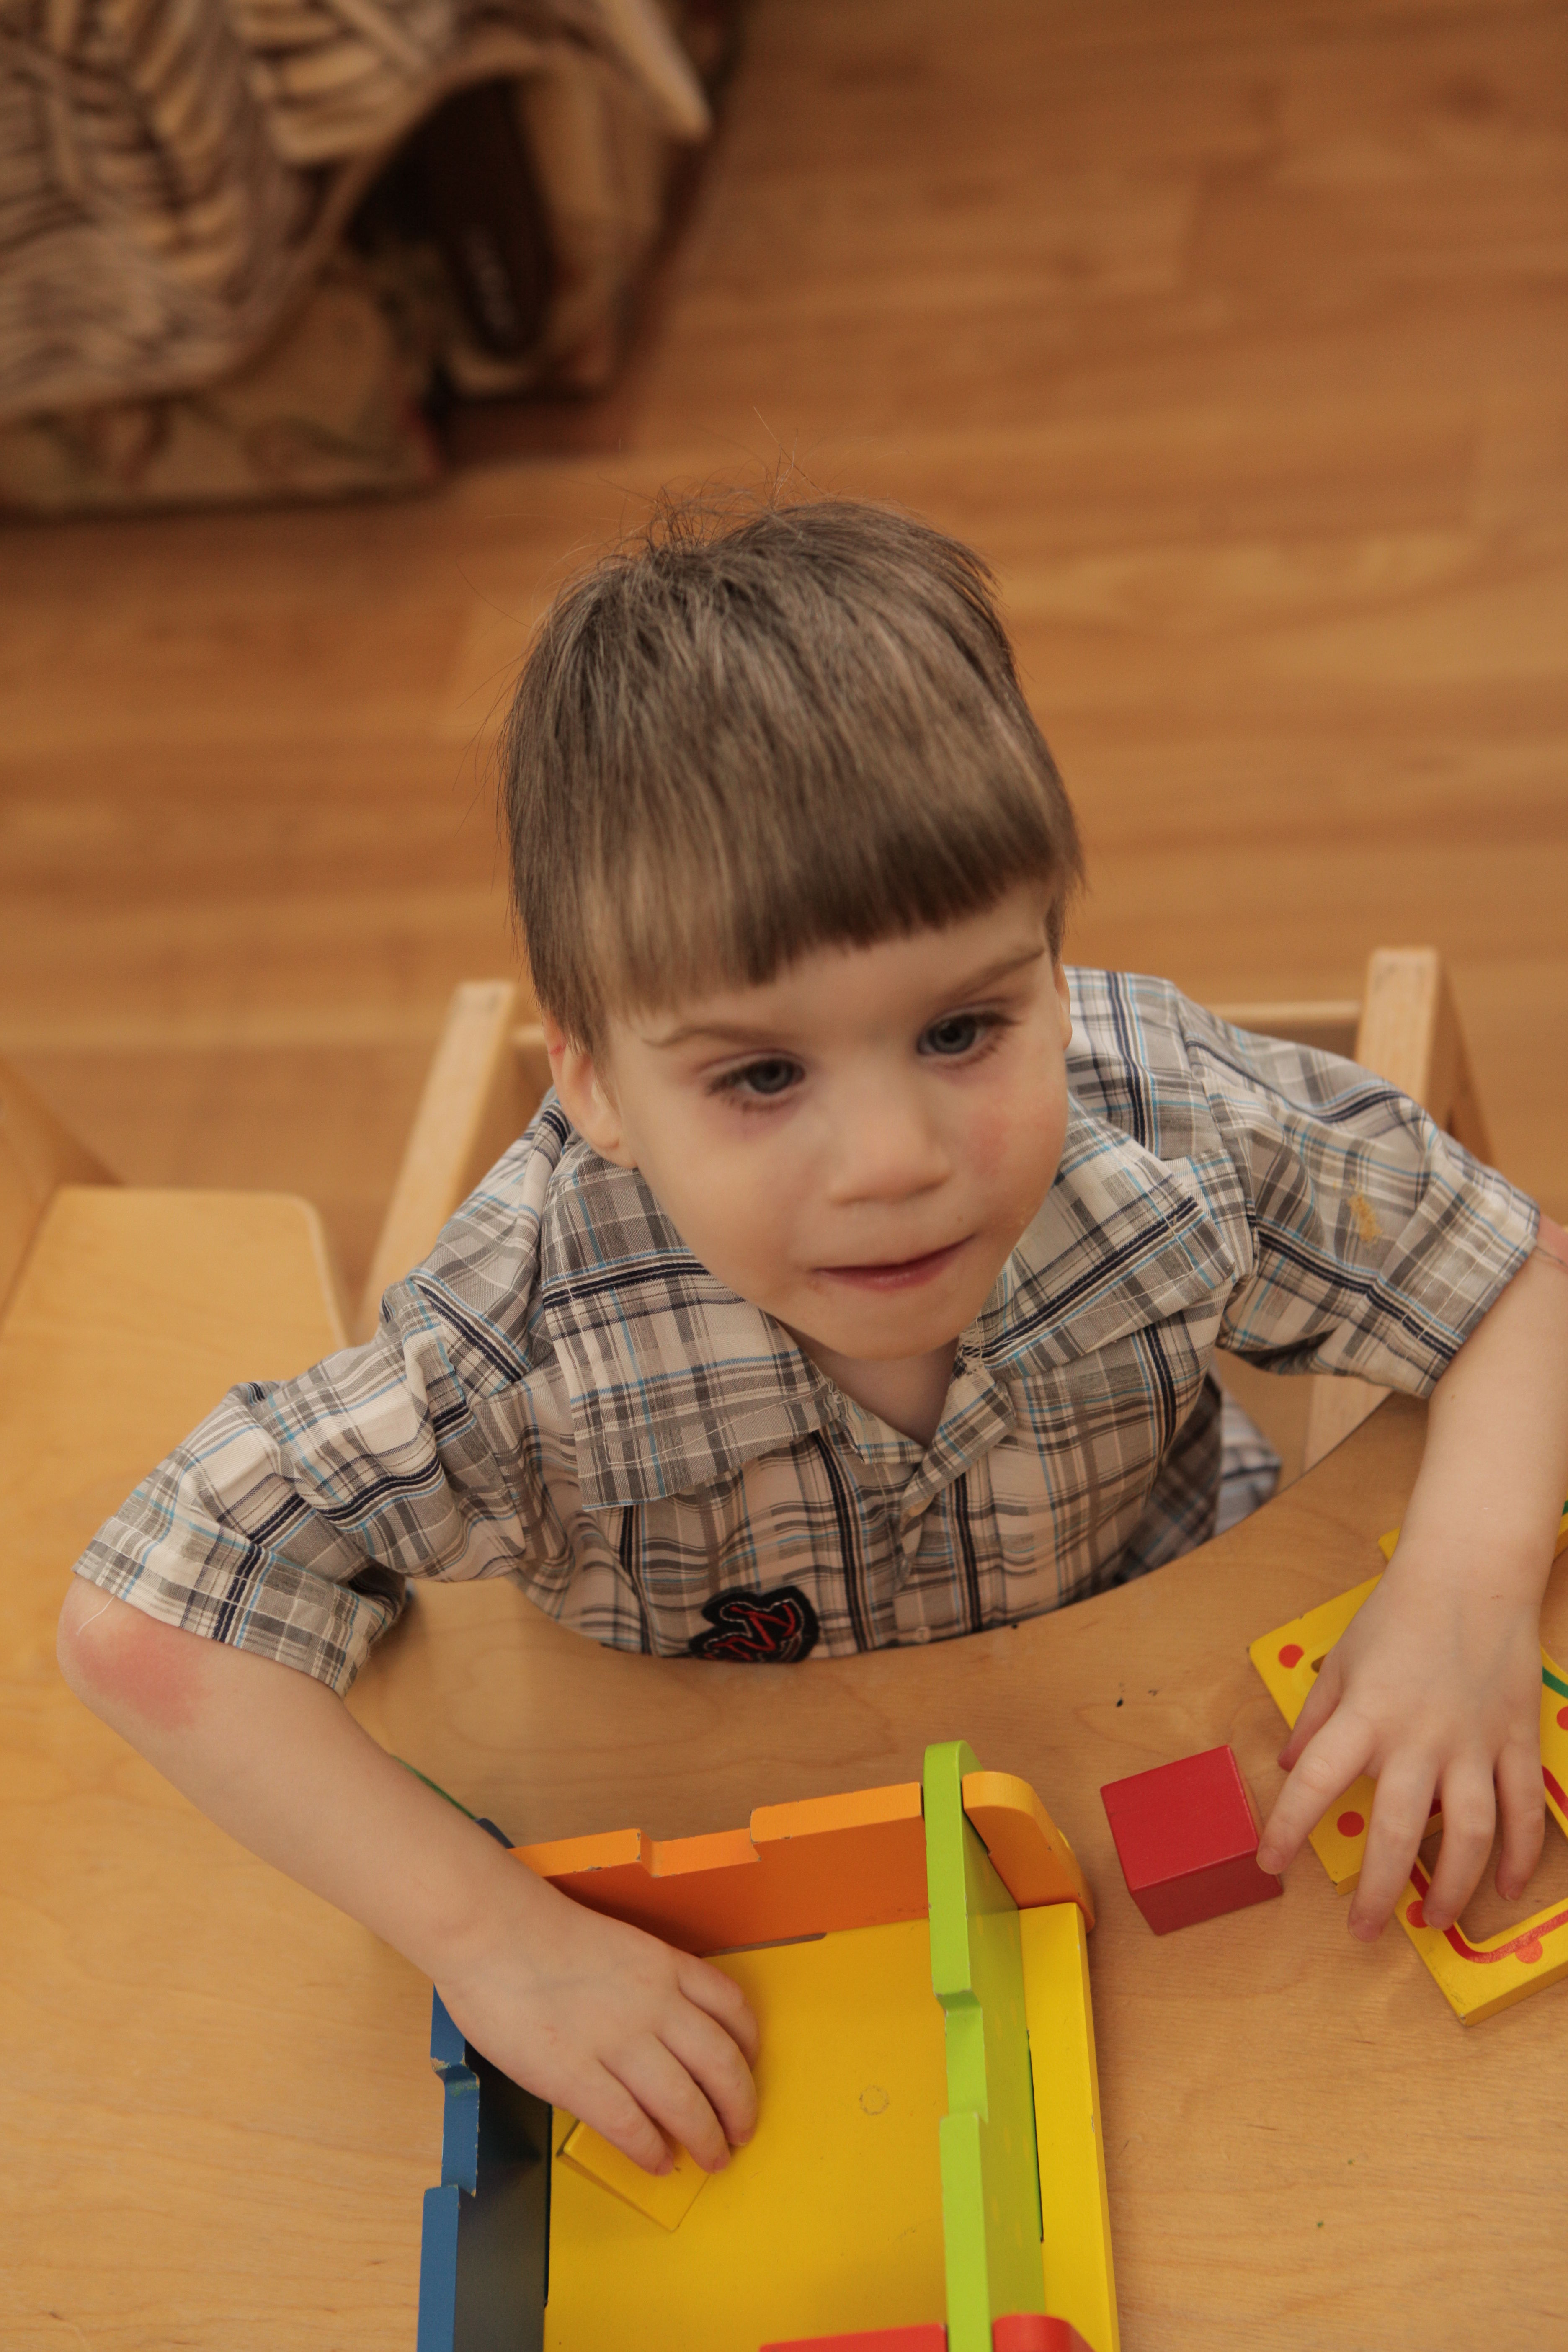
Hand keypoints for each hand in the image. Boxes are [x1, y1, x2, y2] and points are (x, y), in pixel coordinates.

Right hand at [435, 1868, 759, 2175]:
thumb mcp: (615, 1944)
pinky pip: (629, 2126)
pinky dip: (651, 2151)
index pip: (732, 2009)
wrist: (488, 1929)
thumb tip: (656, 2031)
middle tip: (741, 2132)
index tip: (751, 2067)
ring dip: (706, 2138)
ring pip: (685, 2103)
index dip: (750, 2047)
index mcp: (663, 1966)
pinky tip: (659, 2163)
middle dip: (740, 2106)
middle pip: (722, 2065)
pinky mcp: (575, 2077)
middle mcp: (653, 2004)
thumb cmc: (536, 1931)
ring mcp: (617, 2042)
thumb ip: (642, 1983)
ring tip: (712, 2158)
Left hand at [1255, 1557, 1544, 1939]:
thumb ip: (1314, 1718)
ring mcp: (1474, 1743)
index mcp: (1366, 1716)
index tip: (1270, 1863)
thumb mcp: (1340, 1662)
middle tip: (1363, 1931)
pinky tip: (1507, 1886)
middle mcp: (1419, 1738)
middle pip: (1395, 1830)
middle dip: (1377, 1890)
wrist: (1470, 1575)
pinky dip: (1519, 1853)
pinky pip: (1523, 1809)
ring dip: (1451, 1886)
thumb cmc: (1397, 1615)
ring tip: (1433, 1920)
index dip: (1287, 1828)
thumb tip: (1285, 1766)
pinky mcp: (1517, 1740)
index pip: (1314, 1782)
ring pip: (1467, 1834)